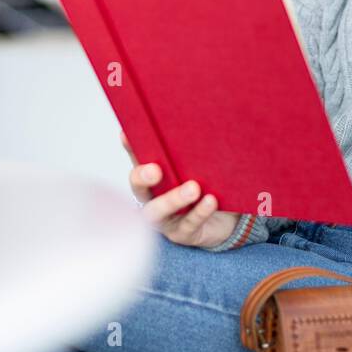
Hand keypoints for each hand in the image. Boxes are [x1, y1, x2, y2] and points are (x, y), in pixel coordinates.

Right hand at [122, 131, 242, 249]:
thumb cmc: (206, 187)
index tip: (125, 133)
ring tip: (193, 188)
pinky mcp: (183, 234)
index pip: (137, 159)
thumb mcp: (197, 167)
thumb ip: (190, 150)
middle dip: (143, 177)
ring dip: (174, 199)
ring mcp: (165, 219)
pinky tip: (211, 201)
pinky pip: (189, 223)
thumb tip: (192, 118)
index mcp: (152, 178)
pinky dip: (200, 212)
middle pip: (139, 188)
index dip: (130, 147)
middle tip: (155, 169)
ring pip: (159, 211)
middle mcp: (152, 198)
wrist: (225, 220)